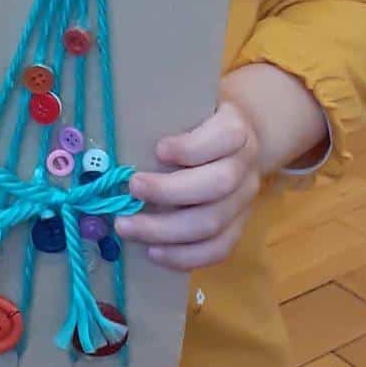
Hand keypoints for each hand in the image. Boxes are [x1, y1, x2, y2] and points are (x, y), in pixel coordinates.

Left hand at [118, 104, 263, 270]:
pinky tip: (153, 252)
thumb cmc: (197, 124)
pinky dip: (183, 257)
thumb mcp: (188, 109)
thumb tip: (119, 144)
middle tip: (131, 190)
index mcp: (236, 129)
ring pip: (214, 223)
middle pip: (218, 184)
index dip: (191, 147)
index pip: (224, 137)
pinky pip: (217, 250)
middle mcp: (246, 165)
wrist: (233, 145)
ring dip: (166, 230)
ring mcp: (245, 200)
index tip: (158, 150)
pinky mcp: (238, 226)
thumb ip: (165, 119)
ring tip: (126, 226)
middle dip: (168, 191)